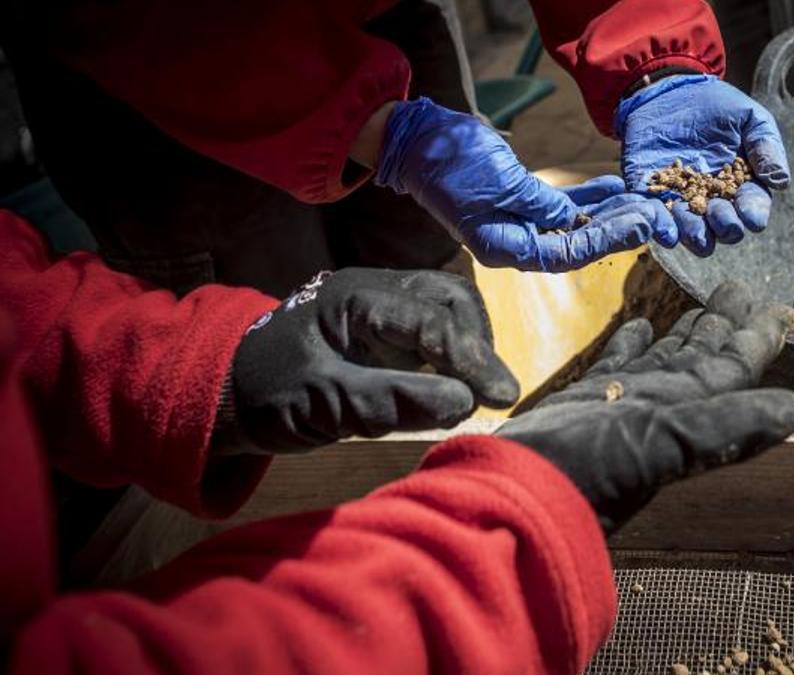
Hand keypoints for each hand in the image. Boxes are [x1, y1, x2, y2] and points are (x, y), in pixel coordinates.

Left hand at [216, 268, 518, 453]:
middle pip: (452, 298)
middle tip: (493, 394)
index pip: (431, 318)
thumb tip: (463, 403)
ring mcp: (386, 307)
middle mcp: (378, 291)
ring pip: (450, 311)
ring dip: (472, 349)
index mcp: (356, 297)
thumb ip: (389, 401)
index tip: (503, 398)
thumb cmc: (269, 394)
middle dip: (478, 343)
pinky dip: (457, 357)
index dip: (472, 357)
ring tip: (478, 393)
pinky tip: (458, 389)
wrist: (231, 393)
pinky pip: (437, 332)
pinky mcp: (390, 330)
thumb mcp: (322, 403)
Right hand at [374, 98, 672, 271]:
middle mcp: (516, 241)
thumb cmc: (452, 162)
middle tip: (653, 214)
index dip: (606, 240)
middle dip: (616, 227)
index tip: (640, 226)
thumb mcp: (499, 182)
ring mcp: (520, 221)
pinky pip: (563, 203)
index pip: (567, 253)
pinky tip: (617, 187)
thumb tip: (574, 219)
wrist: (419, 139)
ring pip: (574, 222)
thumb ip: (539, 203)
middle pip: (577, 241)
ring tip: (644, 200)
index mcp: (505, 247)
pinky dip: (589, 196)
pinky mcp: (522, 200)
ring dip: (608, 212)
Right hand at [497, 280, 793, 533]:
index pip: (734, 369)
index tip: (779, 308)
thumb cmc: (584, 472)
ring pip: (665, 359)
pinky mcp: (584, 403)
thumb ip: (727, 427)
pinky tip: (641, 323)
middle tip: (742, 289)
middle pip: (704, 358)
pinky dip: (633, 344)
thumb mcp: (663, 444)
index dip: (757, 339)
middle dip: (725, 325)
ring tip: (704, 301)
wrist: (512, 497)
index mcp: (686, 414)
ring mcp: (622, 406)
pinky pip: (619, 365)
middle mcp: (661, 409)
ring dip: (686, 331)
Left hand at [616, 74, 790, 255]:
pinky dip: (658, 228)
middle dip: (724, 226)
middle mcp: (714, 202)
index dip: (753, 214)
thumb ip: (765, 145)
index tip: (751, 216)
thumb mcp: (748, 118)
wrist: (669, 93)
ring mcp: (683, 203)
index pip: (752, 209)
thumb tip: (780, 181)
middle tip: (717, 213)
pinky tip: (658, 226)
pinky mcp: (653, 199)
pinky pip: (656, 222)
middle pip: (724, 230)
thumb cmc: (716, 106)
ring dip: (693, 234)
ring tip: (690, 226)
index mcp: (742, 186)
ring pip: (692, 234)